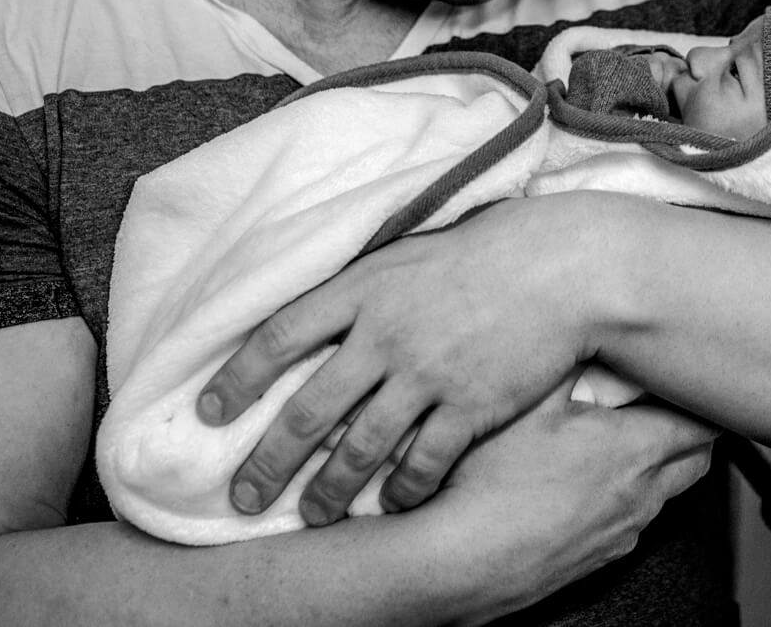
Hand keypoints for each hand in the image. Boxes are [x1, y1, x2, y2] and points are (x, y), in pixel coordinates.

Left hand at [197, 196, 596, 524]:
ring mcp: (429, 374)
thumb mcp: (407, 254)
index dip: (238, 376)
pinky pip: (424, 463)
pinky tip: (391, 505)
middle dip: (269, 461)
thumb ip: (358, 290)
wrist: (561, 268)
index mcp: (365, 287)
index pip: (281, 335)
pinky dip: (403, 491)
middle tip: (243, 496)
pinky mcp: (470, 406)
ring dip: (330, 491)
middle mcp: (387, 334)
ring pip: (361, 448)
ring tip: (313, 515)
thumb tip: (308, 322)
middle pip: (309, 410)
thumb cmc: (483, 255)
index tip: (209, 411)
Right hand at [429, 385, 719, 615]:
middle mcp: (637, 497)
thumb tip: (586, 329)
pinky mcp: (593, 561)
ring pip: (663, 496)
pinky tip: (583, 486)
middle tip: (670, 406)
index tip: (698, 385)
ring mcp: (618, 534)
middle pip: (697, 462)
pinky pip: (628, 525)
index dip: (706, 402)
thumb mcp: (528, 400)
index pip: (703, 424)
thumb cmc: (486, 484)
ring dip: (656, 468)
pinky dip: (623, 501)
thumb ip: (569, 362)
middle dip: (693, 434)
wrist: (453, 562)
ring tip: (619, 442)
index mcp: (633, 451)